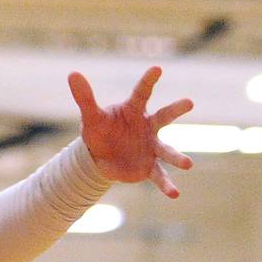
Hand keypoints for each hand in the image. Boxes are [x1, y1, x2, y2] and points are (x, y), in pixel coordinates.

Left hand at [69, 65, 193, 197]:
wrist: (101, 157)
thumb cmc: (100, 131)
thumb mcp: (90, 116)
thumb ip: (84, 97)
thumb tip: (72, 73)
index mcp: (134, 111)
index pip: (141, 93)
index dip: (148, 80)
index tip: (157, 68)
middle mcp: (148, 127)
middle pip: (164, 117)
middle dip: (176, 109)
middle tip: (189, 101)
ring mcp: (151, 147)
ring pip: (166, 150)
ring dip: (177, 156)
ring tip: (188, 164)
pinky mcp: (149, 167)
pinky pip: (159, 175)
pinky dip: (166, 185)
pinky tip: (174, 194)